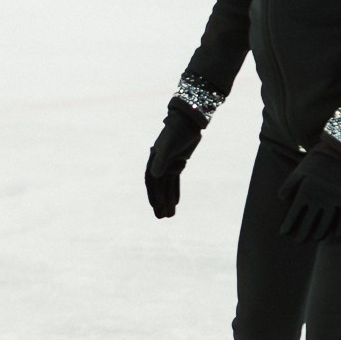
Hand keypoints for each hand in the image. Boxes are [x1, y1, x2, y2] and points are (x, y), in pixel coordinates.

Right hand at [146, 101, 206, 218]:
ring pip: (167, 186)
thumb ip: (161, 160)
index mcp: (154, 160)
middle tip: (162, 218)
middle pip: (158, 186)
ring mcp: (168, 163)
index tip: (157, 208)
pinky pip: (174, 181)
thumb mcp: (169, 146)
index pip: (152, 181)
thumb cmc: (177, 132)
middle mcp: (159, 163)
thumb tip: (154, 176)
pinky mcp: (177, 162)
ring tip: (170, 215)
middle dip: (160, 202)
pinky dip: (175, 191)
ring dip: (168, 200)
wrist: (188, 121)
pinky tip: (176, 202)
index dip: (153, 195)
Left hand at [277, 137, 340, 241]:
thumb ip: (288, 185)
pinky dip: (338, 230)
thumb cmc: (317, 159)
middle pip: (309, 224)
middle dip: (301, 235)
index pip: (294, 214)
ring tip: (314, 239)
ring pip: (325, 225)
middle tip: (297, 242)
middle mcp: (319, 199)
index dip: (288, 226)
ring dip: (318, 235)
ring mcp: (334, 201)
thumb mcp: (299, 170)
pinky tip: (334, 237)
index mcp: (305, 192)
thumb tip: (281, 200)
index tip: (283, 233)